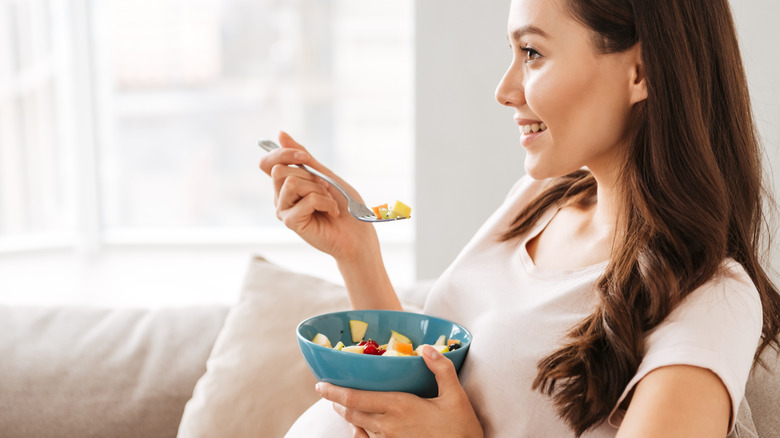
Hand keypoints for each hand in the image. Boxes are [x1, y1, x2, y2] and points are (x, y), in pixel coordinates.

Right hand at [258, 131, 378, 261]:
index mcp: (287, 185)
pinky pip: (306, 199)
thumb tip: (280, 134)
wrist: (358, 233)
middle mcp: (281, 197)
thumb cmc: (345, 205)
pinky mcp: (291, 222)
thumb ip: (302, 157)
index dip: (283, 153)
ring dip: (319, 189)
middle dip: (309, 175)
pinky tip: (331, 213)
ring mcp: (284, 211)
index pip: (268, 162)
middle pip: (279, 169)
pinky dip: (325, 202)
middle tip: (325, 189)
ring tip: (329, 202)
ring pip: (291, 183)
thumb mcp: (325, 174)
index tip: (304, 157)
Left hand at [316, 345, 482, 437]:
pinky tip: (360, 428)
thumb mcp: (456, 395)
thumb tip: (426, 348)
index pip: (355, 398)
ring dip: (348, 415)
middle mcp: (387, 425)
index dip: (333, 391)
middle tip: (328, 392)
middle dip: (336, 401)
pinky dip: (359, 433)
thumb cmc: (462, 429)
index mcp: (399, 406)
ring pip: (357, 427)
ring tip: (344, 405)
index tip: (320, 385)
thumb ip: (441, 369)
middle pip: (351, 412)